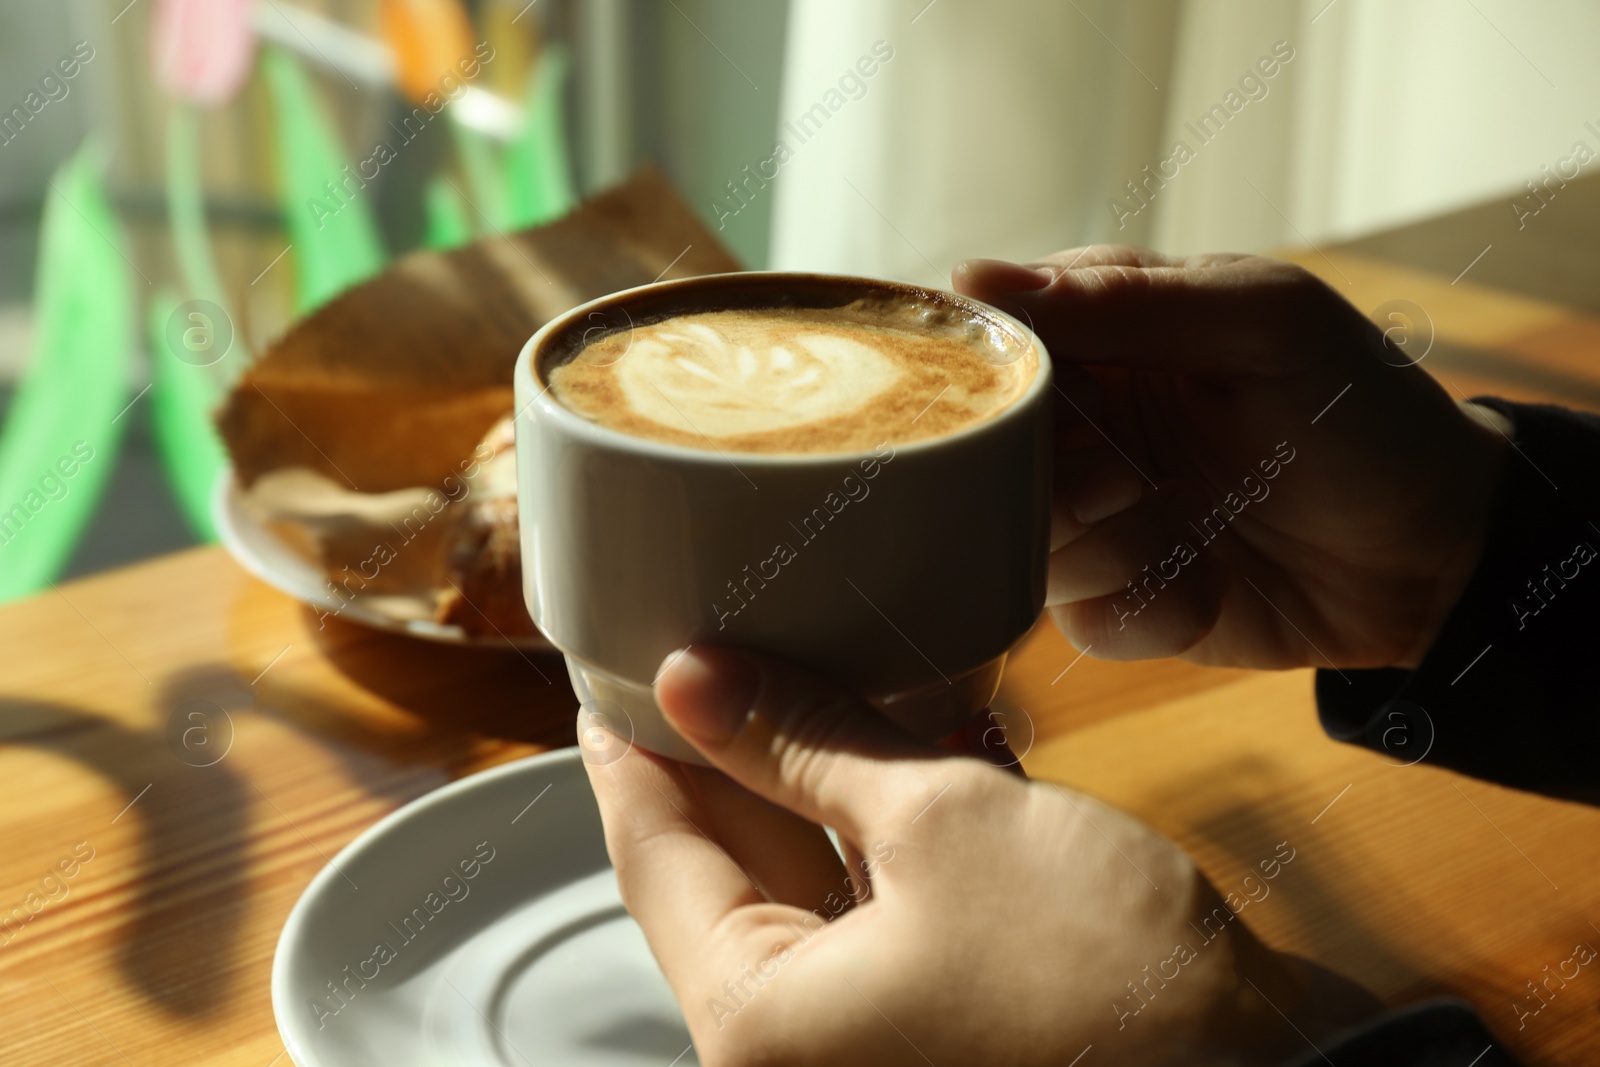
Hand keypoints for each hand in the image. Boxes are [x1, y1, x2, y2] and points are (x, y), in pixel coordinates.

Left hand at [583, 646, 1378, 1065]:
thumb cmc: (1102, 976)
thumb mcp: (939, 826)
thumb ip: (806, 743)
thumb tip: (695, 678)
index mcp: (755, 1024)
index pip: (653, 858)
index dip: (629, 748)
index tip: (608, 669)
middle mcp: (797, 1046)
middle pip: (725, 862)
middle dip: (719, 748)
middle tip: (698, 642)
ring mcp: (874, 1033)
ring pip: (810, 870)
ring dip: (813, 770)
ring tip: (792, 660)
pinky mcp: (945, 1009)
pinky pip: (880, 899)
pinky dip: (884, 819)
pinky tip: (899, 725)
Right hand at [954, 249, 1509, 668]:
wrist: (1437, 555)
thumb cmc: (1361, 412)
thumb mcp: (1262, 324)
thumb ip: (1124, 301)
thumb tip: (974, 273)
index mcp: (1105, 334)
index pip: (991, 340)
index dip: (988, 378)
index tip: (1048, 404)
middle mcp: (1086, 422)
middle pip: (983, 451)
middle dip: (1047, 475)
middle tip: (1118, 478)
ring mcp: (1097, 515)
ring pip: (1021, 539)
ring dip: (1102, 545)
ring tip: (1182, 524)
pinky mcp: (1121, 598)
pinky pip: (1078, 616)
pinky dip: (1144, 607)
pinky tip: (1208, 584)